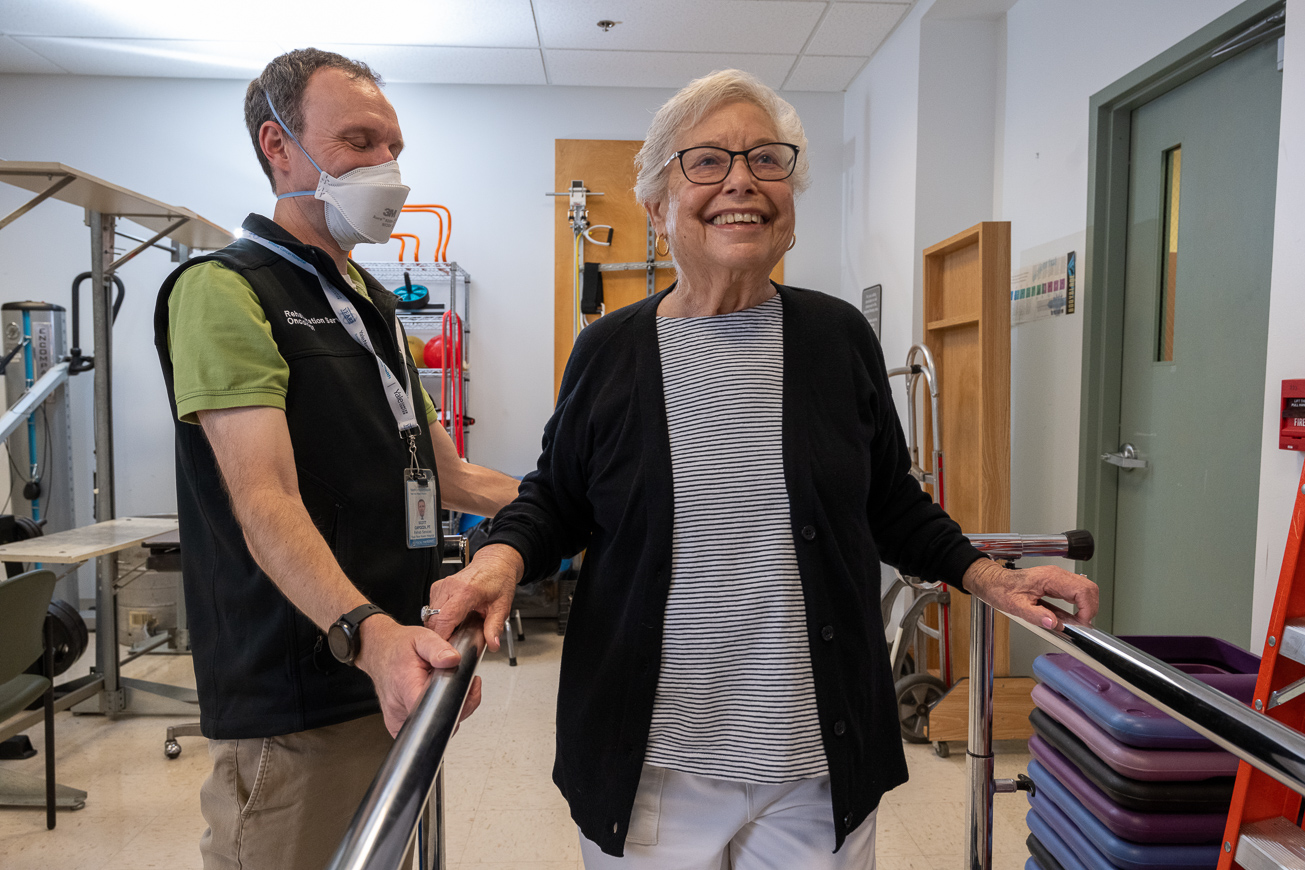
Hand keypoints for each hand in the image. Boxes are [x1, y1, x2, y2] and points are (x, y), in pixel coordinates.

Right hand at [354, 615, 482, 736]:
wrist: (378, 651)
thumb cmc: (397, 646)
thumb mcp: (421, 638)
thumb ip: (438, 648)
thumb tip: (453, 659)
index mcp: (405, 686)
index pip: (433, 711)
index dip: (456, 703)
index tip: (466, 689)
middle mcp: (398, 708)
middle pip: (438, 722)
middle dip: (456, 705)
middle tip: (455, 684)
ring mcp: (397, 719)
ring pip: (433, 726)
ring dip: (445, 710)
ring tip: (441, 688)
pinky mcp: (398, 724)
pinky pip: (423, 726)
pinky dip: (434, 715)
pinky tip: (433, 699)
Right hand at [425, 544, 522, 651]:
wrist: (495, 563)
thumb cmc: (499, 579)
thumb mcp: (502, 606)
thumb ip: (495, 626)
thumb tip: (492, 644)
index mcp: (466, 591)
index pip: (445, 619)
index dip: (443, 637)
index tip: (447, 651)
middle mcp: (450, 587)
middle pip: (433, 619)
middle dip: (439, 636)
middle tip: (450, 647)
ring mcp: (442, 586)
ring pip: (429, 615)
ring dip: (437, 628)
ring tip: (451, 634)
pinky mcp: (437, 587)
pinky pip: (430, 609)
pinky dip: (437, 619)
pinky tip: (449, 622)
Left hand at [962, 558, 1098, 630]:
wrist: (993, 582)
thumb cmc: (1001, 590)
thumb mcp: (1016, 606)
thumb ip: (1036, 615)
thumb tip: (1054, 623)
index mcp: (1050, 578)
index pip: (1082, 590)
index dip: (1088, 608)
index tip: (1082, 623)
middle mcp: (1057, 575)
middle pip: (1089, 588)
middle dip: (1091, 608)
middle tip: (1081, 624)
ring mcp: (1058, 578)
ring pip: (1085, 589)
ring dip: (1086, 607)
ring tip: (1076, 622)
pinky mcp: (1056, 583)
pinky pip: (1076, 592)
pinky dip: (1079, 605)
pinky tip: (1070, 616)